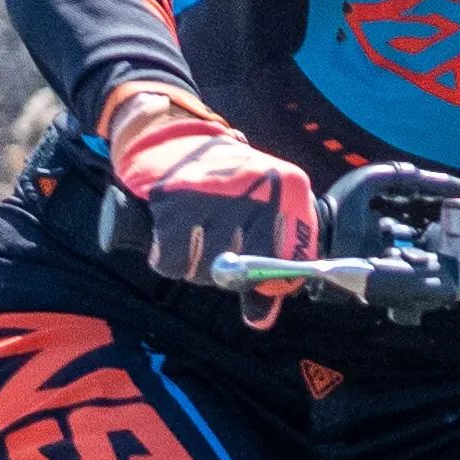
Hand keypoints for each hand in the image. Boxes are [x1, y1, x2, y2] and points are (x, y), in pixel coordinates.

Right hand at [99, 79, 315, 283]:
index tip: (254, 271)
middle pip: (245, 271)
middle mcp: (258, 187)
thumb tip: (260, 321)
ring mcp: (215, 192)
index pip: (289, 263)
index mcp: (291, 187)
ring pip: (206, 270)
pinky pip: (172, 261)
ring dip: (195, 265)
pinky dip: (168, 258)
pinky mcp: (173, 199)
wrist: (176, 138)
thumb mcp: (261, 218)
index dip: (268, 277)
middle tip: (217, 247)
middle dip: (226, 271)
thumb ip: (268, 271)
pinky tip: (173, 237)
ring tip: (196, 235)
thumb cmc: (227, 188)